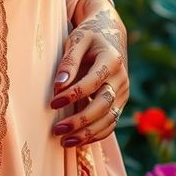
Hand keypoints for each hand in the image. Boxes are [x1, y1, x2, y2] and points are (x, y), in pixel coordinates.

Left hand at [49, 0, 128, 148]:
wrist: (110, 33)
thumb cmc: (89, 36)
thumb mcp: (77, 40)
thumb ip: (68, 62)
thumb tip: (58, 87)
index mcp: (111, 59)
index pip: (93, 82)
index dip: (73, 94)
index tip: (53, 102)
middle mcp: (121, 78)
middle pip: (103, 105)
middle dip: (80, 120)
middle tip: (57, 130)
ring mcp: (123, 92)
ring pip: (109, 119)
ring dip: (87, 133)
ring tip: (64, 141)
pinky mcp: (120, 102)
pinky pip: (111, 122)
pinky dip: (96, 134)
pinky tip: (77, 140)